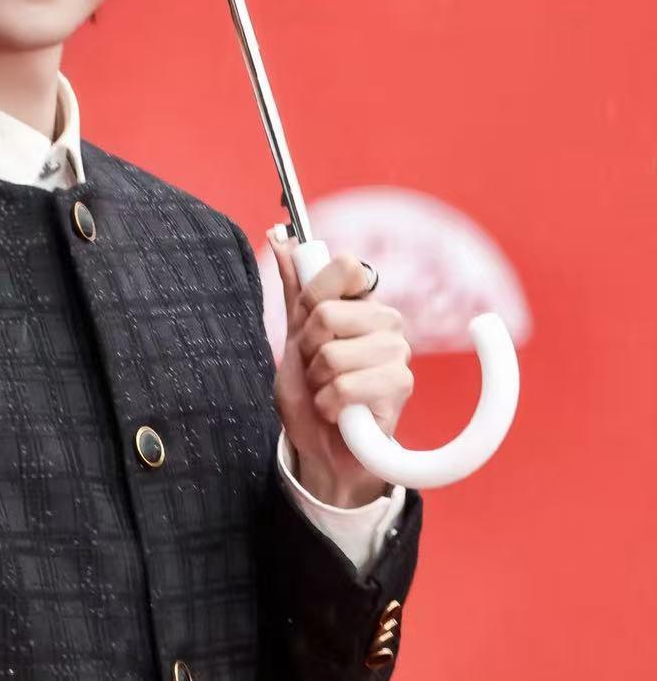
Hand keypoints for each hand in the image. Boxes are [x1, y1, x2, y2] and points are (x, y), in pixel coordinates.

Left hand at [266, 228, 413, 505]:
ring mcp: (397, 352)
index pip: (344, 267)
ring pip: (333, 354)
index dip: (313, 298)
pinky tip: (339, 412)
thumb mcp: (294, 336)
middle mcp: (386, 321)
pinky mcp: (400, 386)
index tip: (309, 327)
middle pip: (327, 314)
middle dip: (308, 350)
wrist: (322, 446)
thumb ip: (294, 287)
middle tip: (316, 369)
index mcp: (363, 302)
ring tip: (328, 391)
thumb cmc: (312, 390)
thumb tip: (280, 235)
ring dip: (317, 381)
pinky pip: (346, 386)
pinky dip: (328, 404)